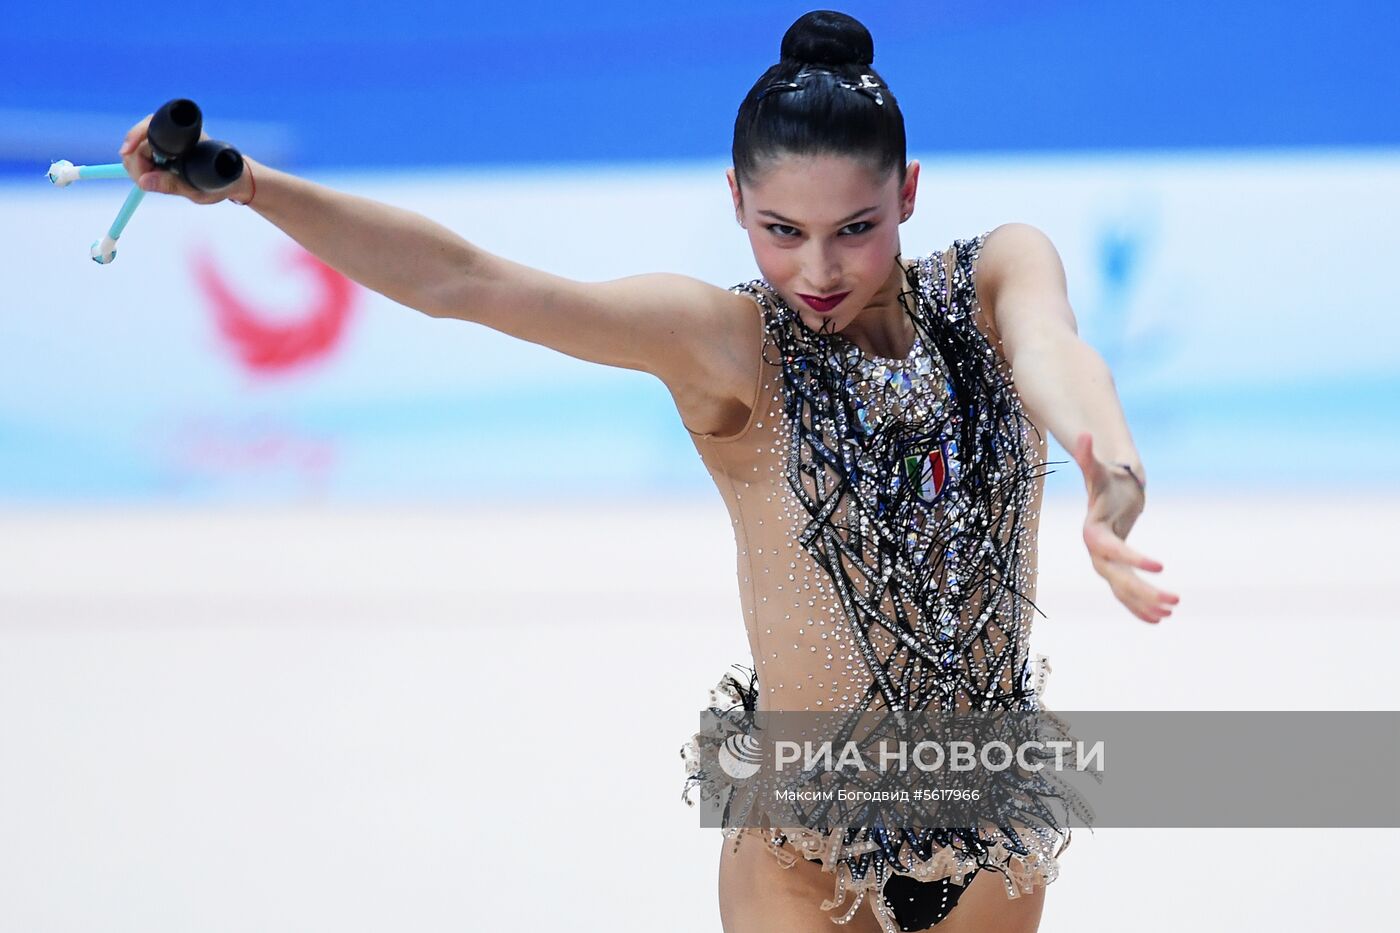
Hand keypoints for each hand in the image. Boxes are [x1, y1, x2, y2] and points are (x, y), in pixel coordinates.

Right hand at [117, 113, 252, 204]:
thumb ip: (171, 185)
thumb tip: (142, 182)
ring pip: (138, 150)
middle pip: (139, 140)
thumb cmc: (219, 183)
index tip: (125, 152)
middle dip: (134, 161)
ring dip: (138, 167)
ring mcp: (168, 143)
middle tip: (142, 183)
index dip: (134, 136)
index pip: (150, 126)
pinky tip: (151, 179)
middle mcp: (174, 136)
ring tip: (152, 184)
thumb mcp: (196, 188)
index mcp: (184, 137)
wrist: (232, 181)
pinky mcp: (164, 151)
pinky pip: (144, 156)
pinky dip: (142, 168)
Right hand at [1071, 432, 1178, 622]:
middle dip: (1143, 591)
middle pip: (1118, 578)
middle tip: (1174, 600)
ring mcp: (1104, 564)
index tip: (1161, 566)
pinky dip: (1140, 608)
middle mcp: (1096, 553)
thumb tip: (1083, 434)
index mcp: (1092, 532)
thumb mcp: (1098, 470)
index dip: (1134, 559)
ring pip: (1123, 590)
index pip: (1112, 551)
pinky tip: (1161, 619)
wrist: (1107, 493)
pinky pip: (1125, 594)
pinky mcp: (1115, 570)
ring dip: (1145, 603)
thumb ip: (1087, 456)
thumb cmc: (1106, 482)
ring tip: (1171, 612)